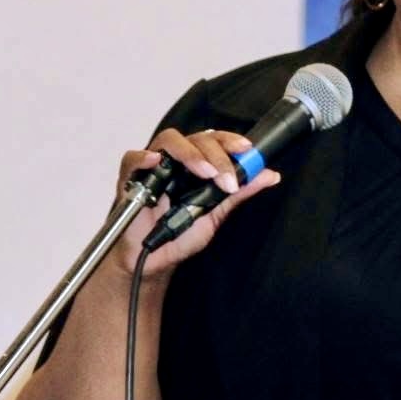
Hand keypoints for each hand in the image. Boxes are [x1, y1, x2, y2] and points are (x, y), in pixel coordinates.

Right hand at [112, 128, 279, 276]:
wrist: (152, 260)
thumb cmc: (180, 234)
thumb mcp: (215, 214)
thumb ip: (239, 193)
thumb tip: (271, 176)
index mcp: (198, 164)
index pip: (216, 141)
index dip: (231, 141)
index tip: (247, 150)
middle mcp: (177, 160)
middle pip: (197, 139)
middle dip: (217, 156)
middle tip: (227, 179)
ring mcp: (153, 167)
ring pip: (170, 141)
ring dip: (191, 154)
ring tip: (205, 173)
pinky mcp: (130, 178)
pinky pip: (133, 158)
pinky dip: (144, 157)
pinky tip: (156, 162)